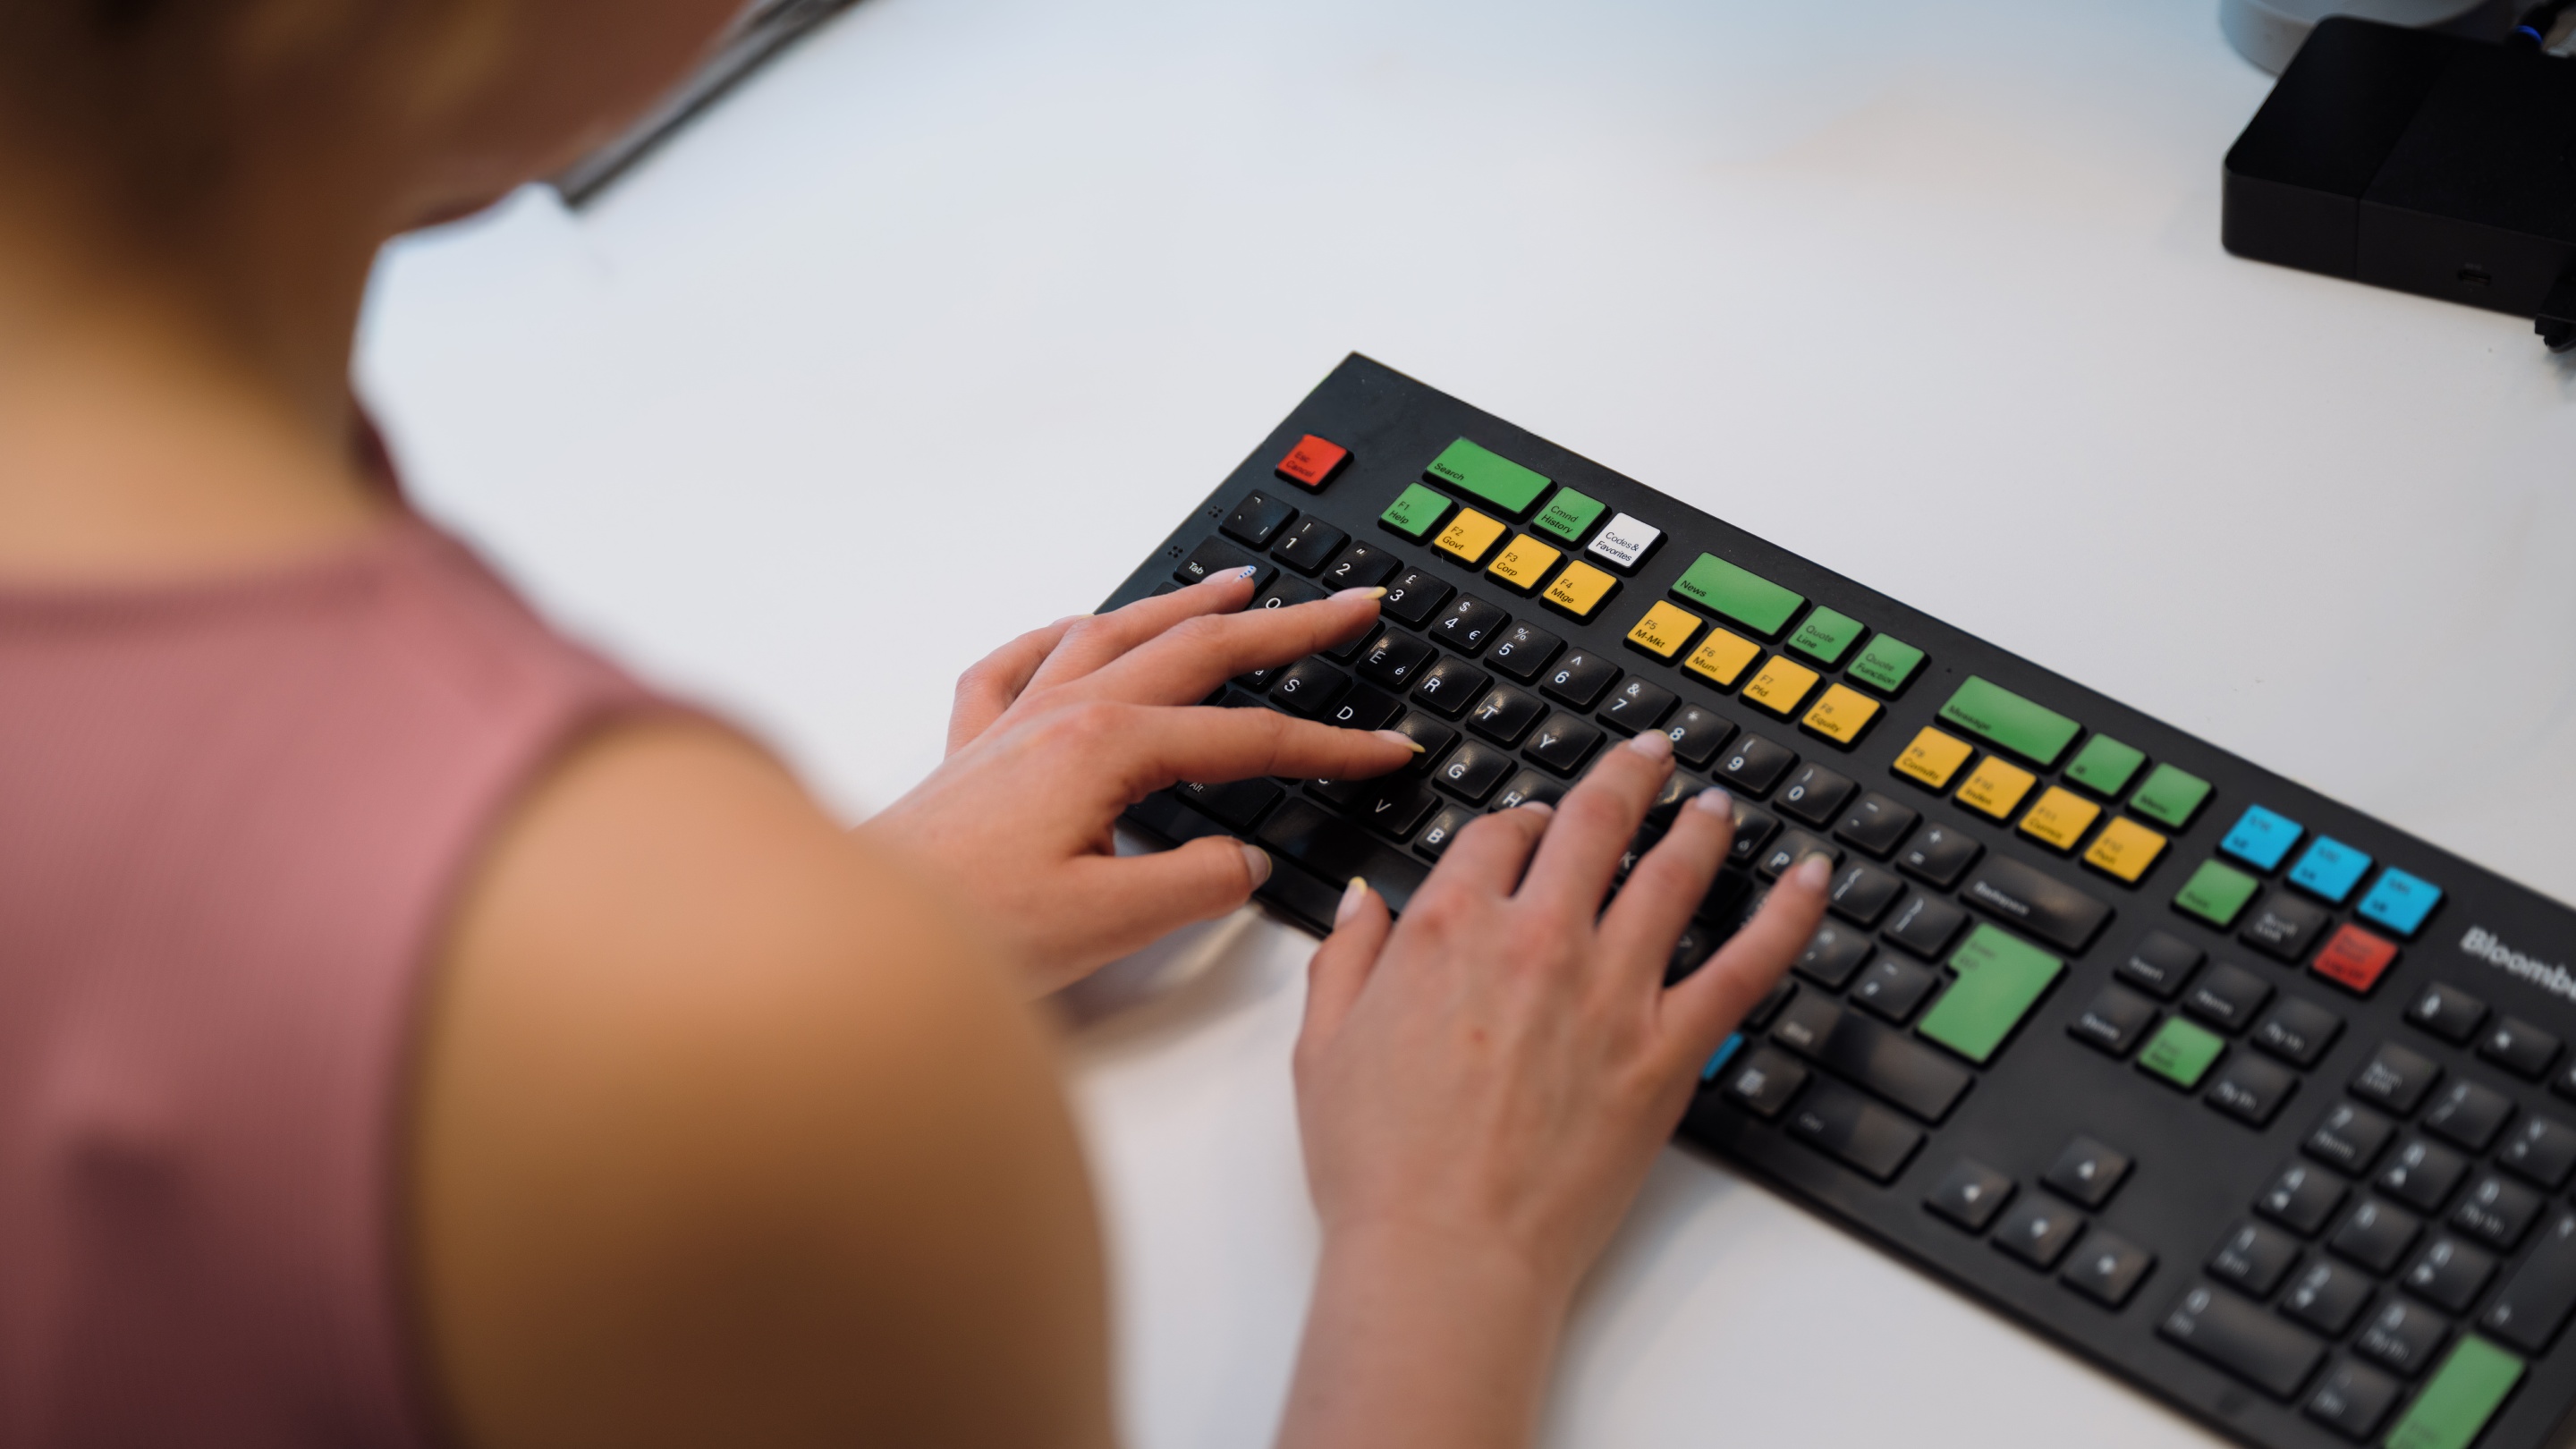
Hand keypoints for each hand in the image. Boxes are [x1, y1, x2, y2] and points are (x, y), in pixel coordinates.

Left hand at [864, 569, 1417, 994]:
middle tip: (1348, 608)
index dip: (1328, 745)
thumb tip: (1243, 860)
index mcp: (1105, 749)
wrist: (860, 944)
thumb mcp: (1108, 923)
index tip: (1387, 748)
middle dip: (1283, 626)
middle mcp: (1061, 716)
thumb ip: (1195, 885)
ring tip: (1239, 584)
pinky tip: (1076, 627)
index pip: (1247, 740)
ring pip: (1113, 634)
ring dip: (1184, 604)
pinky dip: (1058, 635)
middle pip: (1194, 650)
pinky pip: (1017, 664)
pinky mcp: (971, 752)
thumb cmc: (968, 931)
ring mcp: (1013, 724)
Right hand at [1278, 727, 1831, 1448]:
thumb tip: (1362, 905)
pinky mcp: (1667, 1048)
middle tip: (1650, 756)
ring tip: (1718, 805)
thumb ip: (1345, 961)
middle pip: (1594, 825)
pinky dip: (1785, 915)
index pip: (1496, 835)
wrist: (1445, 1252)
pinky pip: (1746, 965)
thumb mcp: (1323, 1047)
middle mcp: (1537, 938)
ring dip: (1700, 827)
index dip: (1520, 819)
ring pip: (1672, 875)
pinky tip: (1810, 880)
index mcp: (1448, 927)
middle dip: (1626, 778)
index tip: (1534, 821)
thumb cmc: (1380, 1165)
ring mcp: (1610, 989)